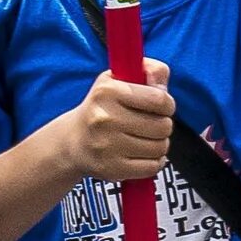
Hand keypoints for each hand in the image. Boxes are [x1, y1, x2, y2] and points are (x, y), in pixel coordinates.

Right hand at [61, 60, 174, 183]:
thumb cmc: (103, 106)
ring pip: (160, 148)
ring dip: (160, 144)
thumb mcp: (119, 78)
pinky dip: (154, 162)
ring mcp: (107, 146)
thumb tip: (164, 87)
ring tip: (147, 139)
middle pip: (162, 126)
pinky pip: (152, 167)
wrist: (73, 141)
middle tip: (152, 124)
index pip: (158, 99)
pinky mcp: (111, 169)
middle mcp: (105, 118)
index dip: (167, 104)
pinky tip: (144, 154)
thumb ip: (150, 71)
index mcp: (108, 92)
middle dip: (164, 125)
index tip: (163, 107)